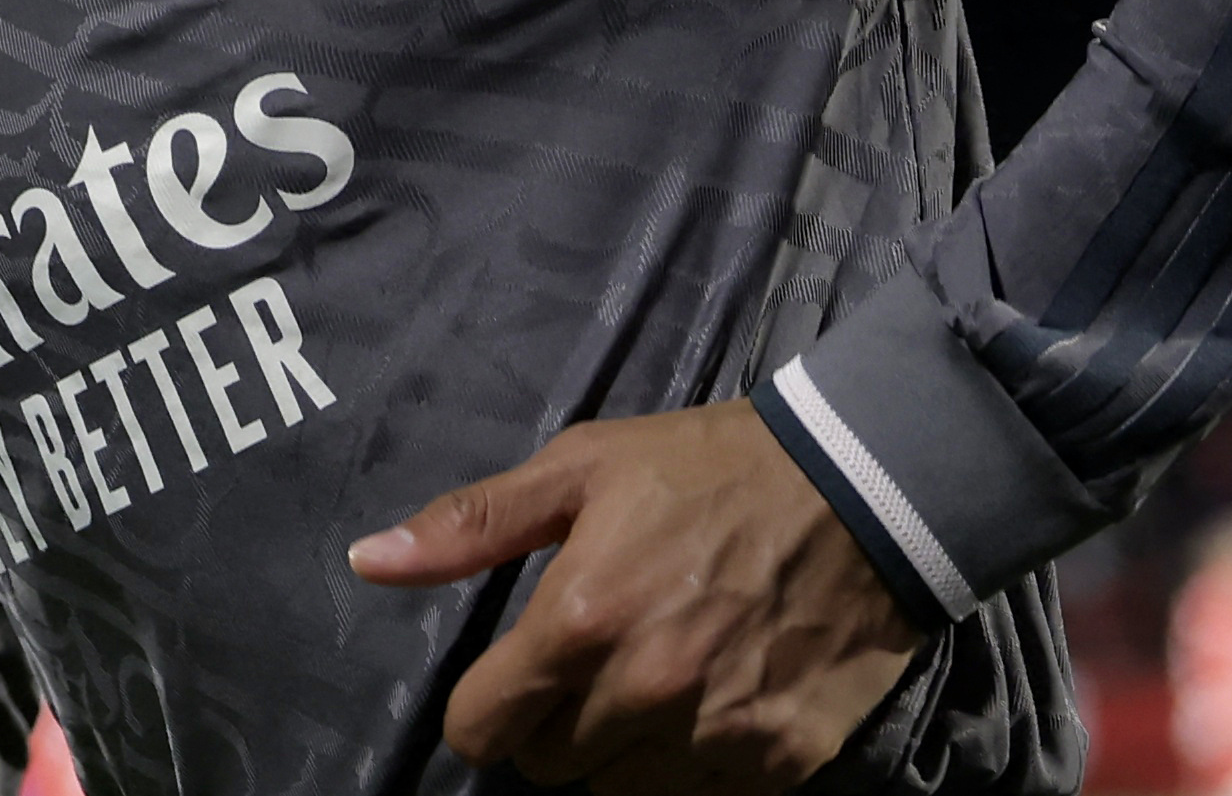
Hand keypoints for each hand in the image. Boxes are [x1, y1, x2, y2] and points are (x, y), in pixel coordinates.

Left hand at [349, 403, 923, 794]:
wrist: (863, 488)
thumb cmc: (708, 469)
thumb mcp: (583, 468)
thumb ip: (471, 525)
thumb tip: (368, 563)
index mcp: (579, 622)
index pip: (482, 730)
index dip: (486, 707)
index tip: (513, 676)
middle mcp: (640, 694)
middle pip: (548, 768)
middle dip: (555, 723)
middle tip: (596, 661)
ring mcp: (712, 738)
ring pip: (618, 793)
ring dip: (621, 750)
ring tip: (656, 678)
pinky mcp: (775, 764)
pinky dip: (692, 764)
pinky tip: (713, 698)